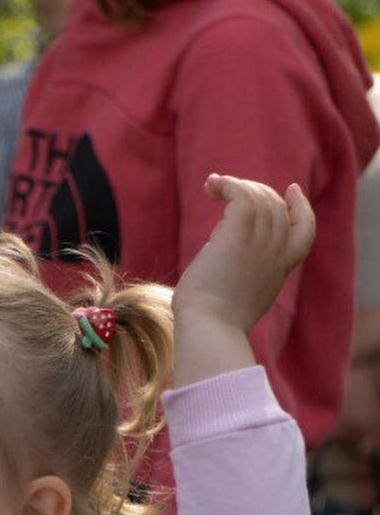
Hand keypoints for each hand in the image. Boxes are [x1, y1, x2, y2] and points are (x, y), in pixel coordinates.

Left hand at [173, 175, 314, 387]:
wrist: (209, 330)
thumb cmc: (209, 324)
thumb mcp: (235, 300)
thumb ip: (239, 280)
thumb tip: (218, 268)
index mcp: (279, 270)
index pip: (304, 231)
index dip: (300, 207)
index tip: (290, 189)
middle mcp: (275, 253)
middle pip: (276, 207)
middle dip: (255, 190)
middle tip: (228, 189)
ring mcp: (260, 244)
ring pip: (259, 197)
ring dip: (236, 185)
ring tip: (213, 186)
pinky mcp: (238, 236)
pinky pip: (241, 195)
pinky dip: (227, 185)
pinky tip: (211, 186)